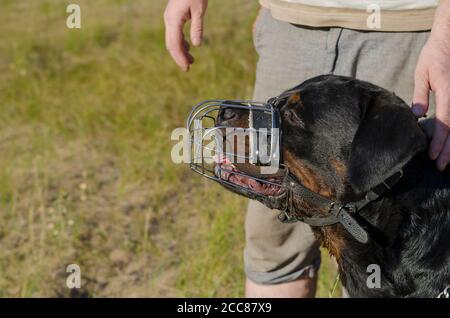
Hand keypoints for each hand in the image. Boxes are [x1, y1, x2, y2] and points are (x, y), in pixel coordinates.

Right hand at [164, 0, 207, 70]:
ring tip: (191, 60)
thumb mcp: (199, 10)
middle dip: (179, 57)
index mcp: (173, 20)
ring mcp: (170, 19)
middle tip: (188, 69)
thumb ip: (197, 27)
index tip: (187, 67)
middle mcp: (169, 21)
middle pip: (171, 44)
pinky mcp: (173, 17)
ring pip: (172, 40)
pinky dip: (181, 43)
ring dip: (181, 51)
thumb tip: (196, 46)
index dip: (180, 57)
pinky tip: (189, 48)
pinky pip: (175, 34)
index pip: (175, 44)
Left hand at [412, 0, 449, 170]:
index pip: (445, 123)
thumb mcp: (423, 73)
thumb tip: (417, 116)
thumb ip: (420, 95)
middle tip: (441, 167)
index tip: (432, 156)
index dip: (439, 142)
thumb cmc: (435, 55)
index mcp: (448, 92)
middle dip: (449, 150)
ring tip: (448, 160)